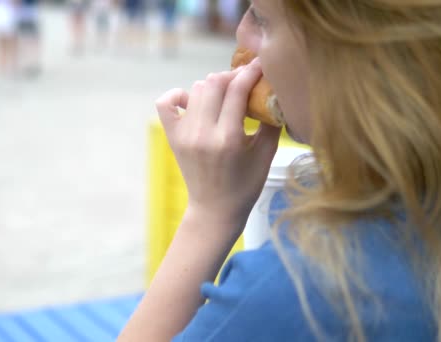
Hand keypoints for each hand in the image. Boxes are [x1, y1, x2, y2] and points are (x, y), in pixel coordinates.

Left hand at [155, 59, 280, 230]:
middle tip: (245, 81)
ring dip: (213, 85)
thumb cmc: (245, 185)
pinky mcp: (172, 137)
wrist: (215, 210)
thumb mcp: (266, 154)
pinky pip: (166, 104)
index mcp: (228, 138)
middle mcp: (202, 133)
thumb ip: (271, 120)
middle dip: (233, 76)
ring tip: (226, 94)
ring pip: (196, 89)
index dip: (251, 72)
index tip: (261, 65)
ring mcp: (184, 134)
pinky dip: (178, 95)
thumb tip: (275, 90)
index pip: (237, 89)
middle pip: (214, 83)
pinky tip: (193, 101)